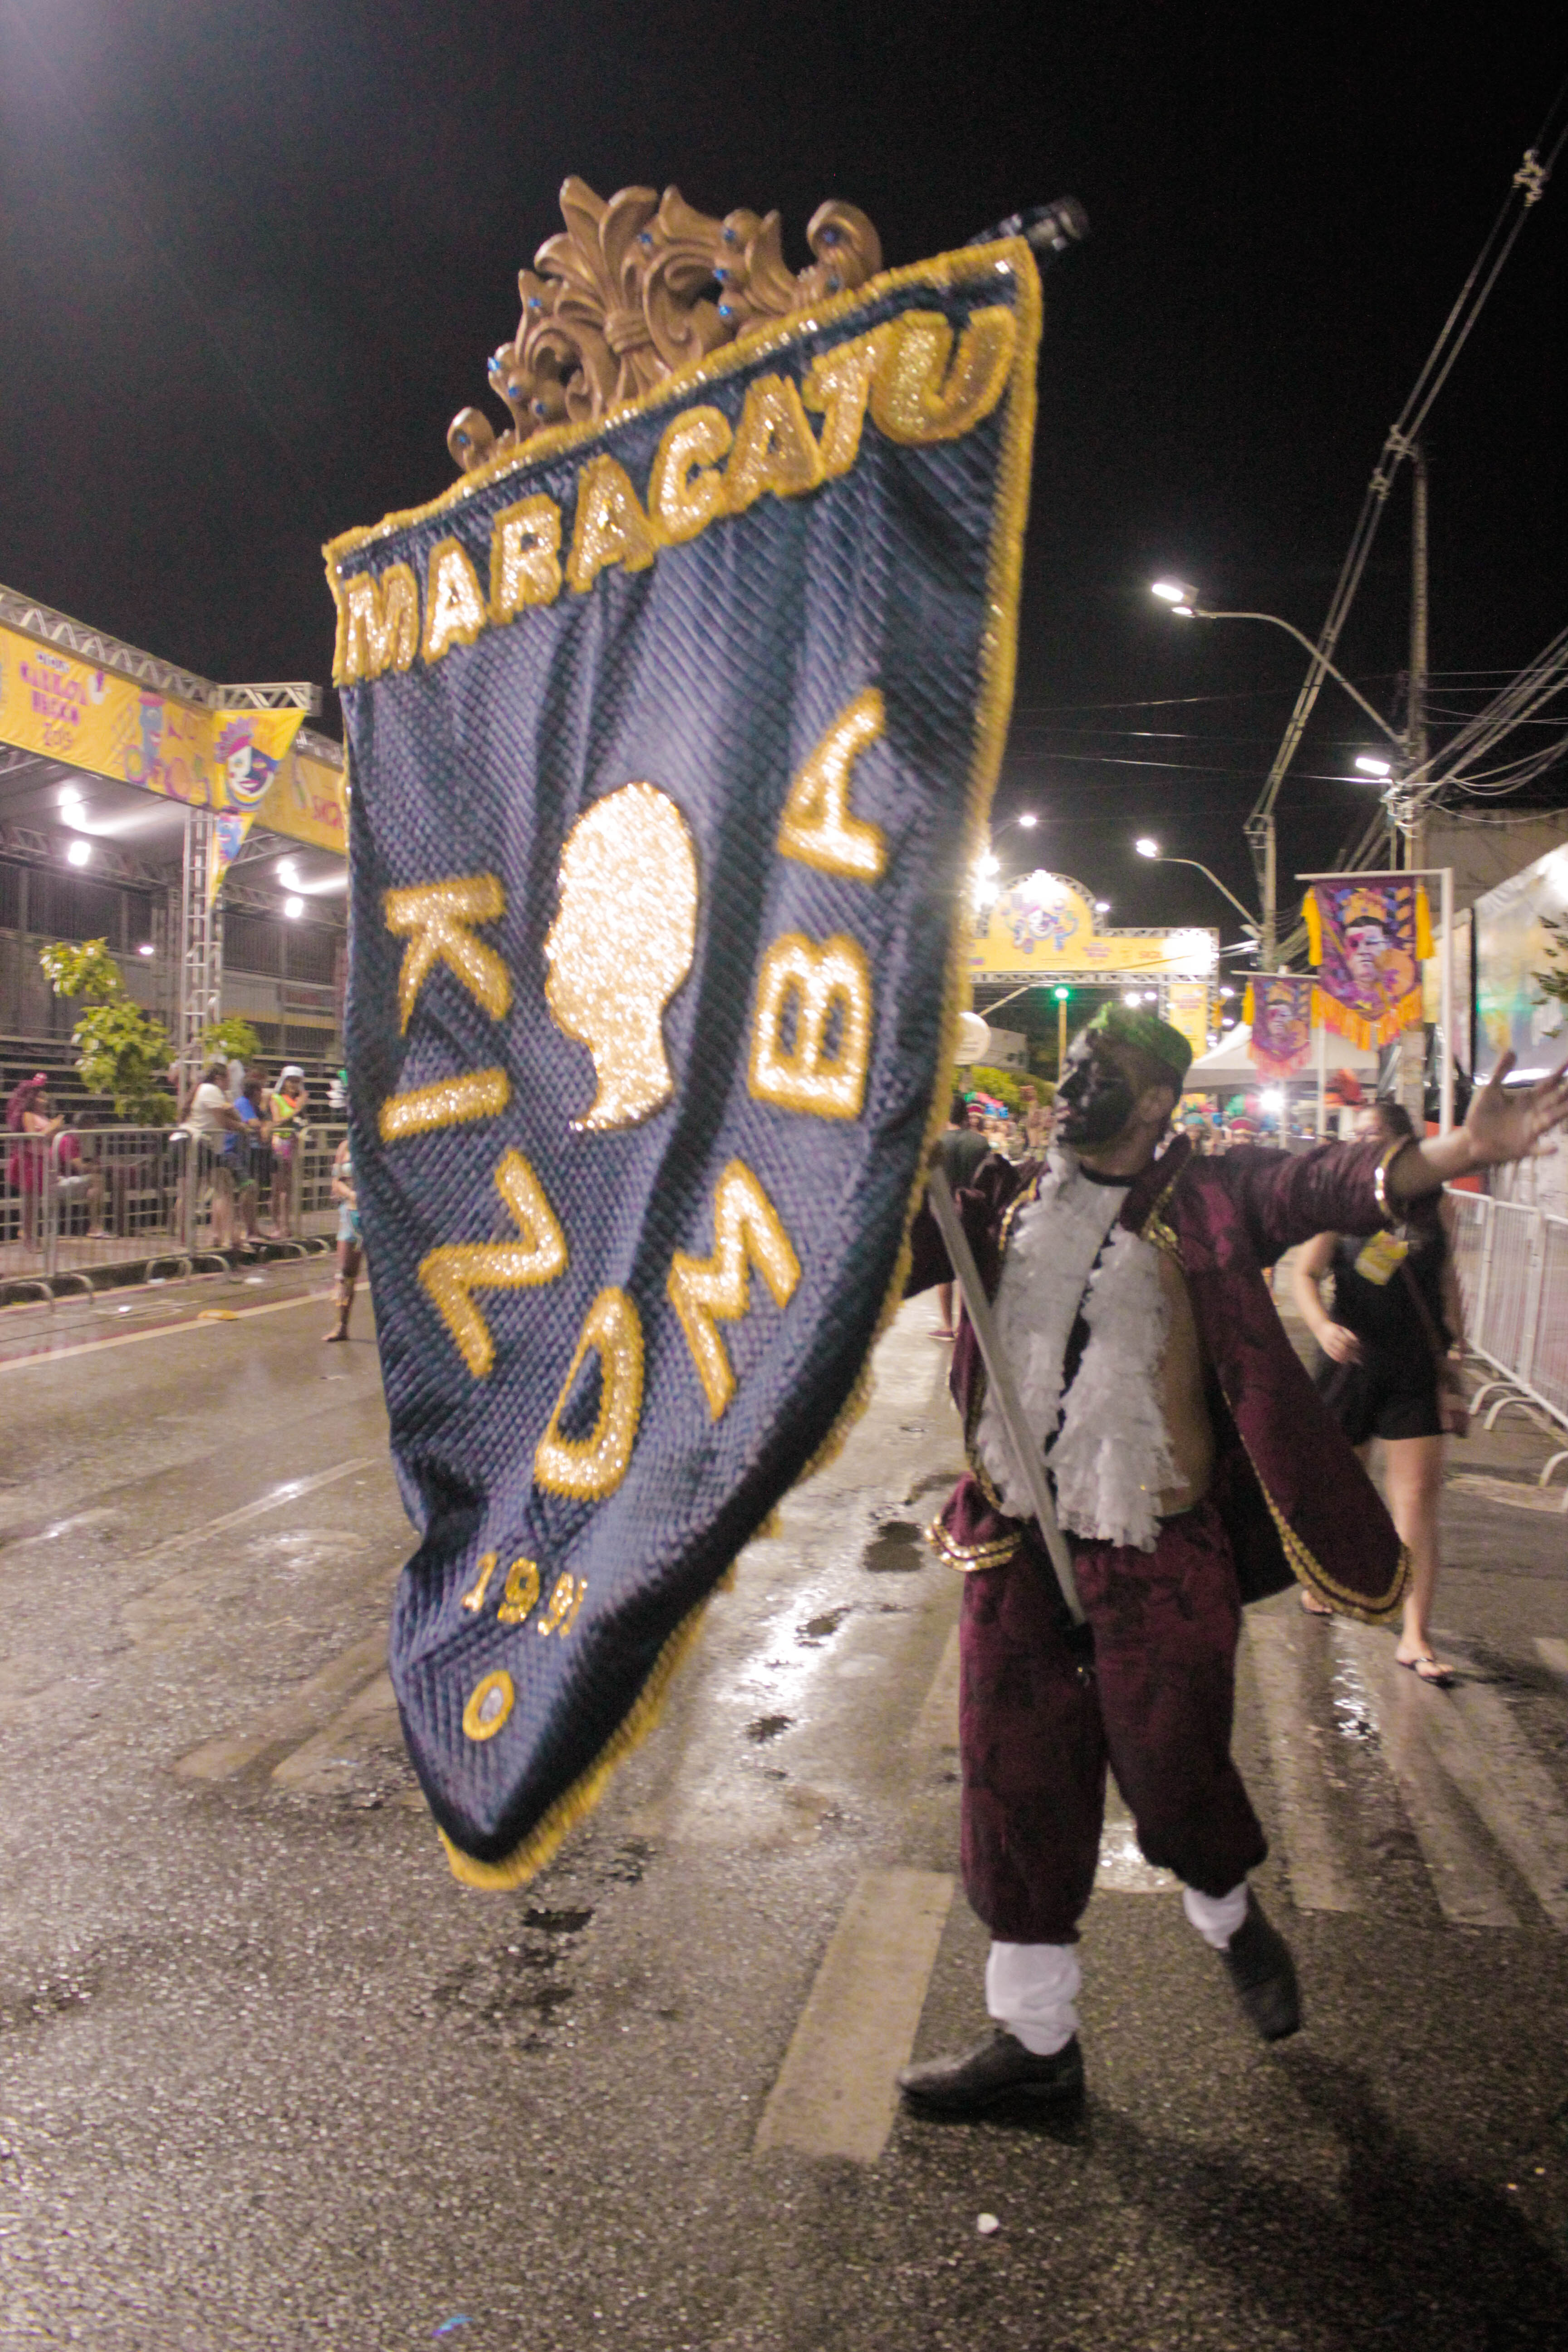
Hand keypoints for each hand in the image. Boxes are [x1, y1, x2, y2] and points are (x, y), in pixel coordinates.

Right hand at [1318, 1323, 1362, 1365]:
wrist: (1319, 1327)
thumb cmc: (1334, 1328)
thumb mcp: (1341, 1328)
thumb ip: (1349, 1334)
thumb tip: (1357, 1343)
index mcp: (1335, 1332)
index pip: (1346, 1340)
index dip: (1353, 1344)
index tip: (1358, 1347)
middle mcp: (1331, 1338)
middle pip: (1342, 1348)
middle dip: (1350, 1352)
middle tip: (1357, 1355)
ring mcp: (1327, 1344)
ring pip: (1337, 1353)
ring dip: (1346, 1357)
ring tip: (1352, 1359)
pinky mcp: (1325, 1348)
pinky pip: (1332, 1355)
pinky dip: (1339, 1359)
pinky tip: (1345, 1361)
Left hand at [1463, 1051, 1567, 1167]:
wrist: (1471, 1139)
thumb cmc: (1481, 1114)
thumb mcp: (1489, 1090)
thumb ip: (1500, 1072)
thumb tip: (1512, 1050)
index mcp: (1528, 1099)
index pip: (1549, 1083)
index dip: (1560, 1072)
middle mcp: (1535, 1113)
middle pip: (1556, 1100)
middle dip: (1567, 1092)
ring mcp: (1531, 1130)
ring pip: (1552, 1120)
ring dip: (1562, 1114)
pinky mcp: (1524, 1147)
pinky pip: (1537, 1149)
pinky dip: (1545, 1149)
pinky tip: (1554, 1147)